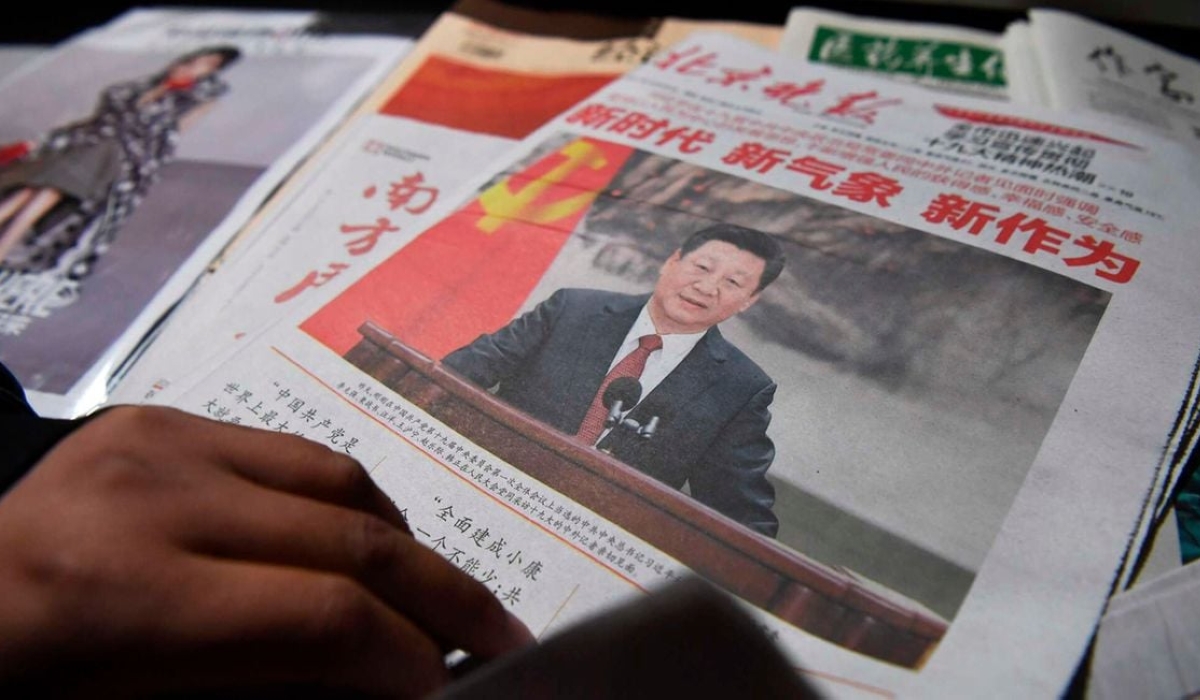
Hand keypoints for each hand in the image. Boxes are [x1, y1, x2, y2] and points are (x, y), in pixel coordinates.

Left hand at [0, 405, 533, 695]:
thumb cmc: (28, 683)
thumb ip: (272, 688)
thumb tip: (390, 681)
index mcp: (125, 602)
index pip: (323, 620)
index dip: (406, 660)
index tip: (448, 689)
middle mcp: (151, 502)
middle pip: (351, 539)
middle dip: (442, 598)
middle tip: (496, 638)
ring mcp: (158, 442)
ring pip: (340, 481)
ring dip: (407, 543)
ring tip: (437, 594)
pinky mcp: (162, 418)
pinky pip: (296, 452)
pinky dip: (351, 502)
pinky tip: (369, 540)